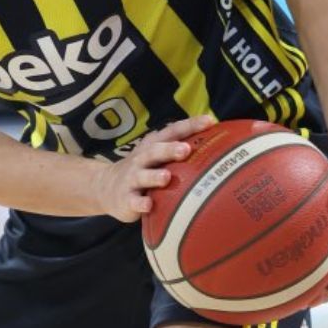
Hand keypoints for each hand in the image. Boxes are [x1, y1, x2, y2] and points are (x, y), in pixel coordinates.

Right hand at [96, 114, 215, 222]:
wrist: (106, 187)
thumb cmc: (143, 170)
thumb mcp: (157, 157)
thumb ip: (180, 152)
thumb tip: (221, 149)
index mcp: (153, 146)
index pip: (172, 132)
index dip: (190, 125)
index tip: (210, 121)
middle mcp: (142, 159)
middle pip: (155, 151)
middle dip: (169, 149)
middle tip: (186, 149)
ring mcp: (132, 178)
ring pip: (143, 175)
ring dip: (154, 176)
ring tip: (167, 177)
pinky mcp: (126, 198)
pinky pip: (134, 201)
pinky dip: (141, 203)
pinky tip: (149, 205)